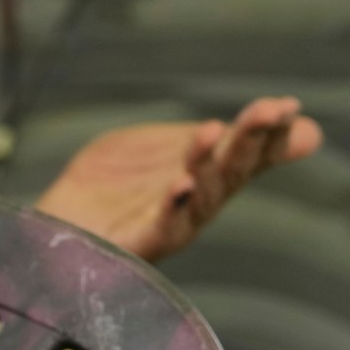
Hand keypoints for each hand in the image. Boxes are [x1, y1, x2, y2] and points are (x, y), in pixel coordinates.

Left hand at [33, 96, 322, 262]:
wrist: (58, 219)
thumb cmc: (114, 185)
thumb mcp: (164, 147)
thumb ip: (215, 135)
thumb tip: (291, 114)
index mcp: (204, 175)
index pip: (245, 152)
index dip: (269, 132)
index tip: (288, 107)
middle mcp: (195, 202)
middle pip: (231, 171)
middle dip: (252, 140)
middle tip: (271, 111)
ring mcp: (169, 223)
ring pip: (201, 196)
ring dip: (211, 164)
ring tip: (215, 131)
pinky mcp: (138, 242)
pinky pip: (161, 227)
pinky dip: (174, 207)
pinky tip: (181, 183)